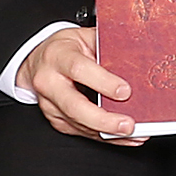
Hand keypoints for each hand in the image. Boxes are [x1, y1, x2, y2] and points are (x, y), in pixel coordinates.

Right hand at [22, 26, 137, 140]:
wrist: (38, 62)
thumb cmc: (65, 48)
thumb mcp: (85, 37)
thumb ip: (106, 46)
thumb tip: (137, 57)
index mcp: (57, 56)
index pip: (79, 70)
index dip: (103, 82)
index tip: (125, 92)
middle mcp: (49, 82)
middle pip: (75, 107)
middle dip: (104, 120)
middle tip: (128, 125)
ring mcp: (50, 104)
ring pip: (79, 124)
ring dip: (109, 133)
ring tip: (134, 134)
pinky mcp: (56, 119)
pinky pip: (82, 132)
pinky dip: (105, 136)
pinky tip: (123, 137)